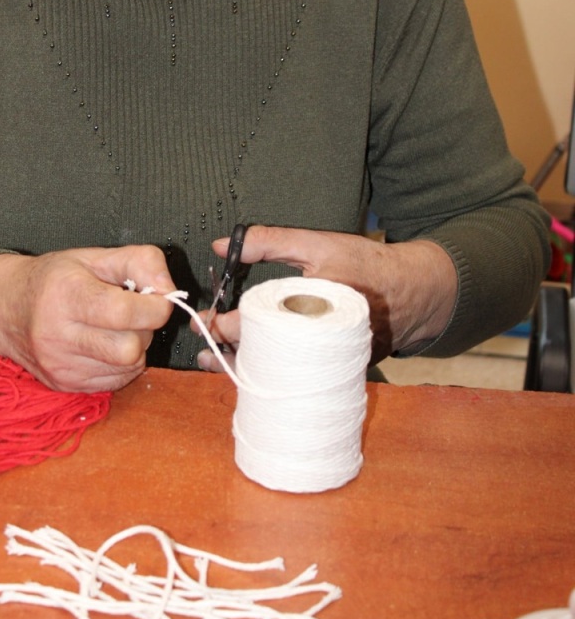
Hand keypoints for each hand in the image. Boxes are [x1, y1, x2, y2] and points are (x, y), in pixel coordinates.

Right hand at [0, 245, 175, 392]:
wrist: (5, 309)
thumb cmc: (53, 279)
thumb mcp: (95, 256)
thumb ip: (141, 261)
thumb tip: (171, 290)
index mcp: (67, 295)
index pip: (125, 313)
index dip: (155, 306)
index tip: (155, 298)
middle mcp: (59, 335)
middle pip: (130, 348)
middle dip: (143, 330)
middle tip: (131, 313)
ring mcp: (60, 366)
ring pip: (126, 367)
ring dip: (132, 348)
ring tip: (113, 328)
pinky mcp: (64, 385)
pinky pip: (115, 382)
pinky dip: (119, 364)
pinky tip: (103, 345)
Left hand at [192, 225, 456, 370]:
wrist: (414, 293)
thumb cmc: (364, 263)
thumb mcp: (316, 242)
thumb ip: (268, 240)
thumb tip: (220, 244)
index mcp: (311, 305)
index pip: (258, 324)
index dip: (226, 325)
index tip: (206, 321)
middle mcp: (320, 340)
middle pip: (264, 356)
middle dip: (228, 353)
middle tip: (204, 346)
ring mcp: (331, 361)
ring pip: (280, 374)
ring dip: (245, 370)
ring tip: (216, 364)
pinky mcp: (339, 371)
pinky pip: (299, 378)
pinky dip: (274, 375)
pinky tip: (254, 371)